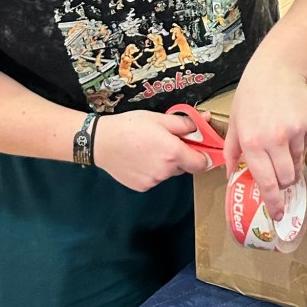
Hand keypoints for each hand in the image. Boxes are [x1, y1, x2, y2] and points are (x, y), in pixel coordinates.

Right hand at [92, 109, 211, 190]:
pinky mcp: (142, 186)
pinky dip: (153, 170)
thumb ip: (185, 123)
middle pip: (185, 167)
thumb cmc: (129, 127)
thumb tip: (206, 121)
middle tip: (168, 142)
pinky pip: (155, 178)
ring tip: (150, 148)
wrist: (101, 141)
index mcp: (174, 153)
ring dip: (166, 163)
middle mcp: (166, 171)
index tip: (198, 148)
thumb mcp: (160, 119)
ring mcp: (153, 181)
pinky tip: (141, 158)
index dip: (203, 155)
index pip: (202, 163)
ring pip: (169, 173)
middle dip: (181, 156)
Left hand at [223, 58, 306, 220]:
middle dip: (283, 186)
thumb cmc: (251, 96)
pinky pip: (305, 147)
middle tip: (280, 183)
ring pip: (297, 164)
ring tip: (282, 149)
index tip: (277, 214)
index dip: (273, 202)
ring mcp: (293, 133)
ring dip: (290, 165)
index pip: (266, 182)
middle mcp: (273, 140)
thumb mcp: (235, 123)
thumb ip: (232, 152)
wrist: (276, 71)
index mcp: (252, 143)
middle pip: (286, 179)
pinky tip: (289, 131)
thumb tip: (231, 175)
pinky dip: (299, 147)